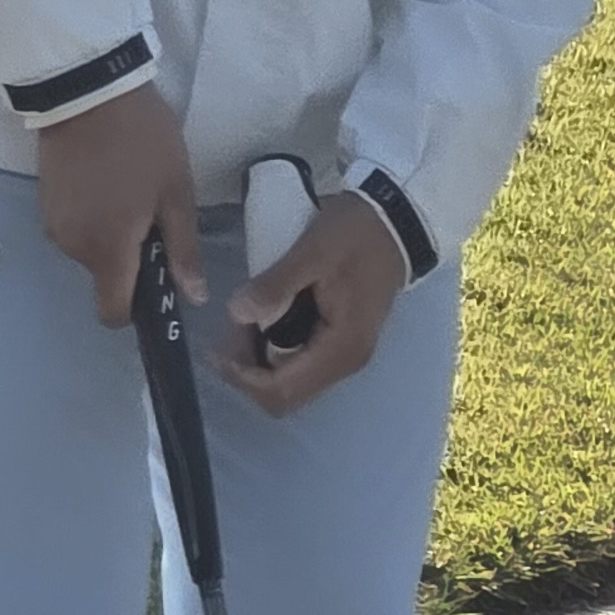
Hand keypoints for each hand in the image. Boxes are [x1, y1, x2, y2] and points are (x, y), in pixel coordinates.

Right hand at [35, 81, 201, 324]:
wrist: (88, 88)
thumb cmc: (143, 142)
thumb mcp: (176, 192)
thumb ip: (183, 250)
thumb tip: (193, 297)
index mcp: (108, 249)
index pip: (112, 312)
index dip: (136, 309)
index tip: (155, 281)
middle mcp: (74, 247)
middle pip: (103, 278)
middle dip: (128, 258)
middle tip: (151, 214)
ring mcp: (53, 225)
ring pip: (88, 251)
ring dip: (109, 235)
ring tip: (127, 191)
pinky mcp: (44, 202)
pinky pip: (74, 227)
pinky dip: (91, 216)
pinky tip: (104, 181)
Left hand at [219, 191, 406, 415]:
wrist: (396, 220)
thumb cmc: (357, 234)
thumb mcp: (313, 251)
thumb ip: (276, 284)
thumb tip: (237, 313)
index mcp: (340, 348)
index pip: (282, 391)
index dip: (244, 377)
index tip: (218, 347)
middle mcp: (345, 362)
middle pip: (284, 395)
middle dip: (248, 370)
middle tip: (231, 329)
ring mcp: (344, 355)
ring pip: (289, 382)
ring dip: (259, 360)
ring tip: (245, 319)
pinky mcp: (339, 343)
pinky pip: (298, 363)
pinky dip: (273, 349)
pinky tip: (266, 317)